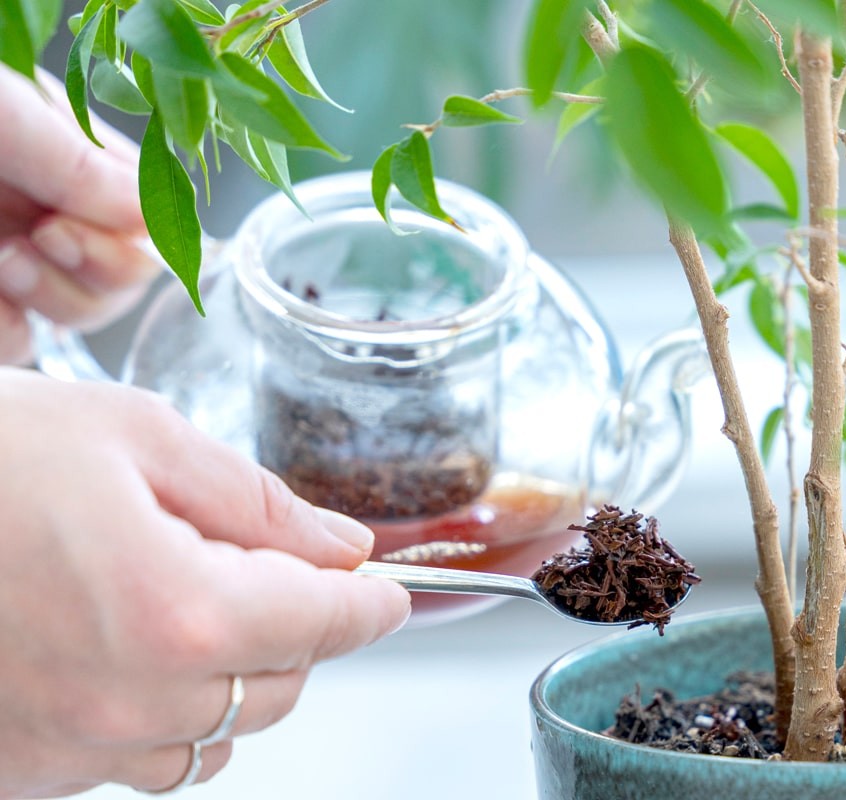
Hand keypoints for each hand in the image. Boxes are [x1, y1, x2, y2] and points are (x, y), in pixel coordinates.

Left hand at [0, 65, 160, 364]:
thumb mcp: (12, 116)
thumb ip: (85, 166)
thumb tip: (161, 213)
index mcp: (73, 158)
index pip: (155, 217)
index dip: (134, 235)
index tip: (71, 221)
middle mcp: (55, 210)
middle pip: (130, 277)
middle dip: (96, 270)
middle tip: (36, 239)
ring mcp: (21, 260)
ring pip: (84, 316)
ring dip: (51, 299)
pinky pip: (23, 344)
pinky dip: (6, 332)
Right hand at [0, 369, 410, 797]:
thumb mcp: (132, 437)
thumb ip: (254, 501)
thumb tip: (338, 543)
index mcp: (174, 607)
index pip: (327, 624)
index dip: (371, 603)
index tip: (387, 589)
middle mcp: (129, 699)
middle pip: (283, 688)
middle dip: (304, 629)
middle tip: (280, 569)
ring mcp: (71, 747)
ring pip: (216, 736)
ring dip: (237, 674)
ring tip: (196, 600)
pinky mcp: (23, 767)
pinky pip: (136, 761)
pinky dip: (163, 710)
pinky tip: (129, 646)